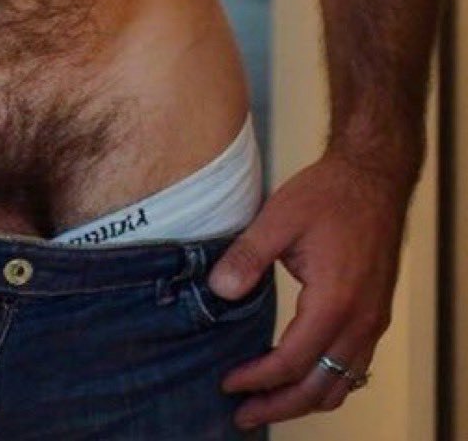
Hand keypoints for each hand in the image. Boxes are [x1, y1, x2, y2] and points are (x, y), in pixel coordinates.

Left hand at [206, 149, 408, 429]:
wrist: (373, 177)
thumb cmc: (329, 194)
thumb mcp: (279, 217)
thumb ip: (248, 257)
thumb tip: (218, 291)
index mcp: (334, 302)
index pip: (291, 362)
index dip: (257, 379)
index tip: (228, 383)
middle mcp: (359, 322)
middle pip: (318, 387)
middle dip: (279, 406)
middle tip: (243, 415)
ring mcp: (373, 322)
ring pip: (341, 384)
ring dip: (304, 400)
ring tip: (269, 403)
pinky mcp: (376, 315)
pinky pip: (354, 367)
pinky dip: (328, 382)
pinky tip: (304, 377)